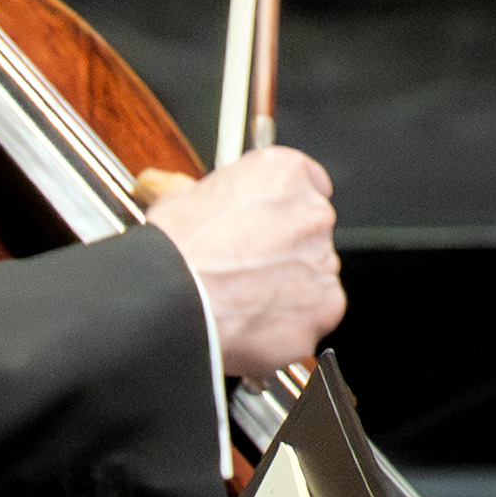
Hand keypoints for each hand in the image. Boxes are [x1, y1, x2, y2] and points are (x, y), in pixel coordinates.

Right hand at [141, 148, 344, 375]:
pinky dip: (291, 322)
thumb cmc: (172, 252)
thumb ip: (221, 196)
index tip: (266, 221)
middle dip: (283, 250)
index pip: (305, 183)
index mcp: (284, 174)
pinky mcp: (325, 305)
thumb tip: (214, 205)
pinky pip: (315, 313)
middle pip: (309, 231)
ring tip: (243, 299)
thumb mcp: (184, 197)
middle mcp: (313, 212)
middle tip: (245, 267)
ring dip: (287, 287)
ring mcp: (322, 260)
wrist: (170, 300)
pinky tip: (254, 322)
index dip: (280, 208)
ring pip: (314, 274)